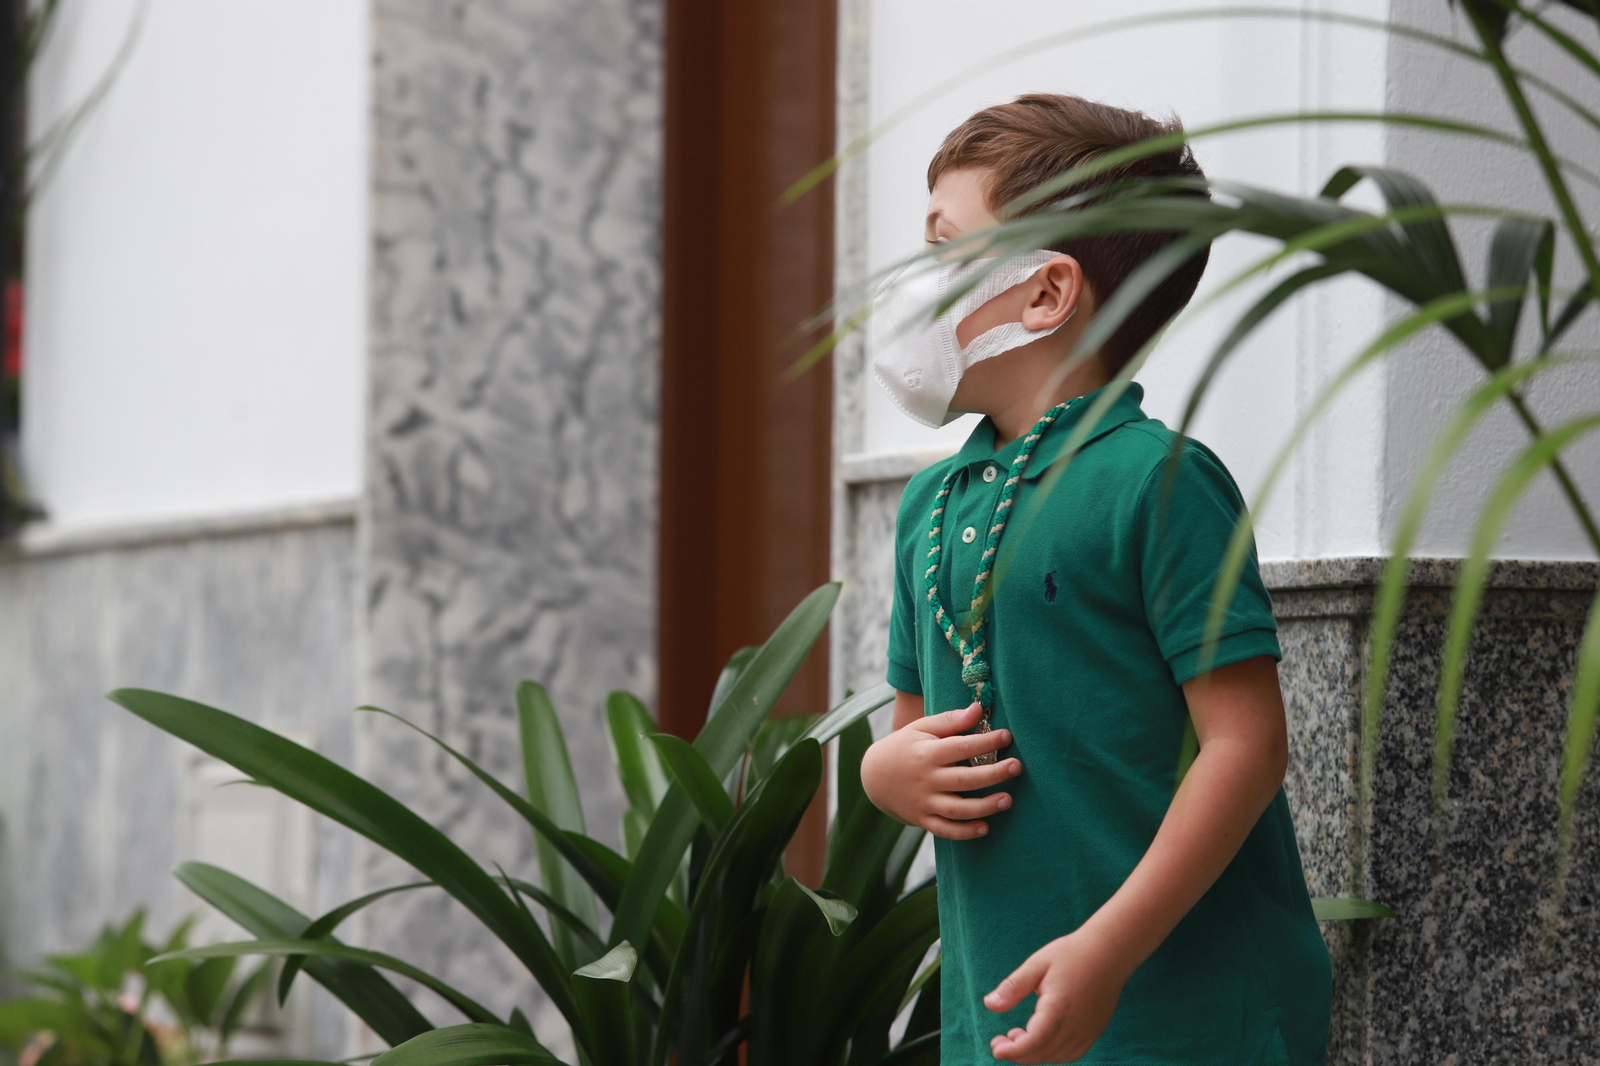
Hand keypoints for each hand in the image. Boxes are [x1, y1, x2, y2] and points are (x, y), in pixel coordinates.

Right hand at [859, 701, 1021, 838]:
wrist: (873, 776)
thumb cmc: (904, 746)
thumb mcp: (921, 728)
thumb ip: (950, 720)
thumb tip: (979, 709)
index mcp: (927, 753)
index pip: (960, 747)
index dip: (985, 741)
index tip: (1007, 736)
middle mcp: (926, 779)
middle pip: (964, 779)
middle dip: (993, 774)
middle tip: (1017, 767)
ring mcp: (924, 802)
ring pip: (958, 809)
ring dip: (984, 807)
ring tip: (1008, 800)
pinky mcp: (923, 819)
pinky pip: (946, 830)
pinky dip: (965, 832)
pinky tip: (985, 827)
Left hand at [983, 927, 1129, 1062]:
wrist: (1110, 951)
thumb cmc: (1071, 954)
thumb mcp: (1037, 965)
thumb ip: (1013, 987)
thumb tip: (989, 1004)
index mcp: (1058, 1009)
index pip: (1033, 1043)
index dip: (1013, 1051)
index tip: (995, 1048)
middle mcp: (1076, 1026)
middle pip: (1043, 1054)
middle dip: (1018, 1054)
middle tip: (1000, 1042)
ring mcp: (1088, 1031)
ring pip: (1057, 1057)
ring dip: (1035, 1054)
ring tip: (1018, 1036)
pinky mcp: (1095, 1031)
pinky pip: (1072, 1053)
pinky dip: (1053, 1054)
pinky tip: (1041, 1040)